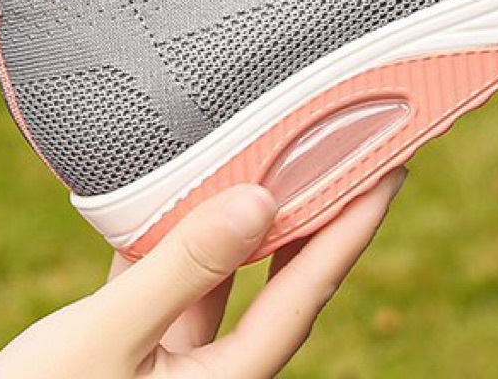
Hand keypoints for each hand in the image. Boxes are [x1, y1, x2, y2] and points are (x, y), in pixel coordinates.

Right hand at [0, 173, 405, 377]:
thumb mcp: (104, 341)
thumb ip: (183, 270)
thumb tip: (261, 201)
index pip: (306, 291)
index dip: (352, 226)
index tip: (393, 167)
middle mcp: (210, 375)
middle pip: (276, 280)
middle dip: (310, 212)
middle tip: (343, 143)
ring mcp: (170, 365)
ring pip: (221, 277)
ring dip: (239, 218)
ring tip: (270, 149)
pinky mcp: (131, 352)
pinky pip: (169, 283)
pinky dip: (174, 235)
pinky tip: (175, 188)